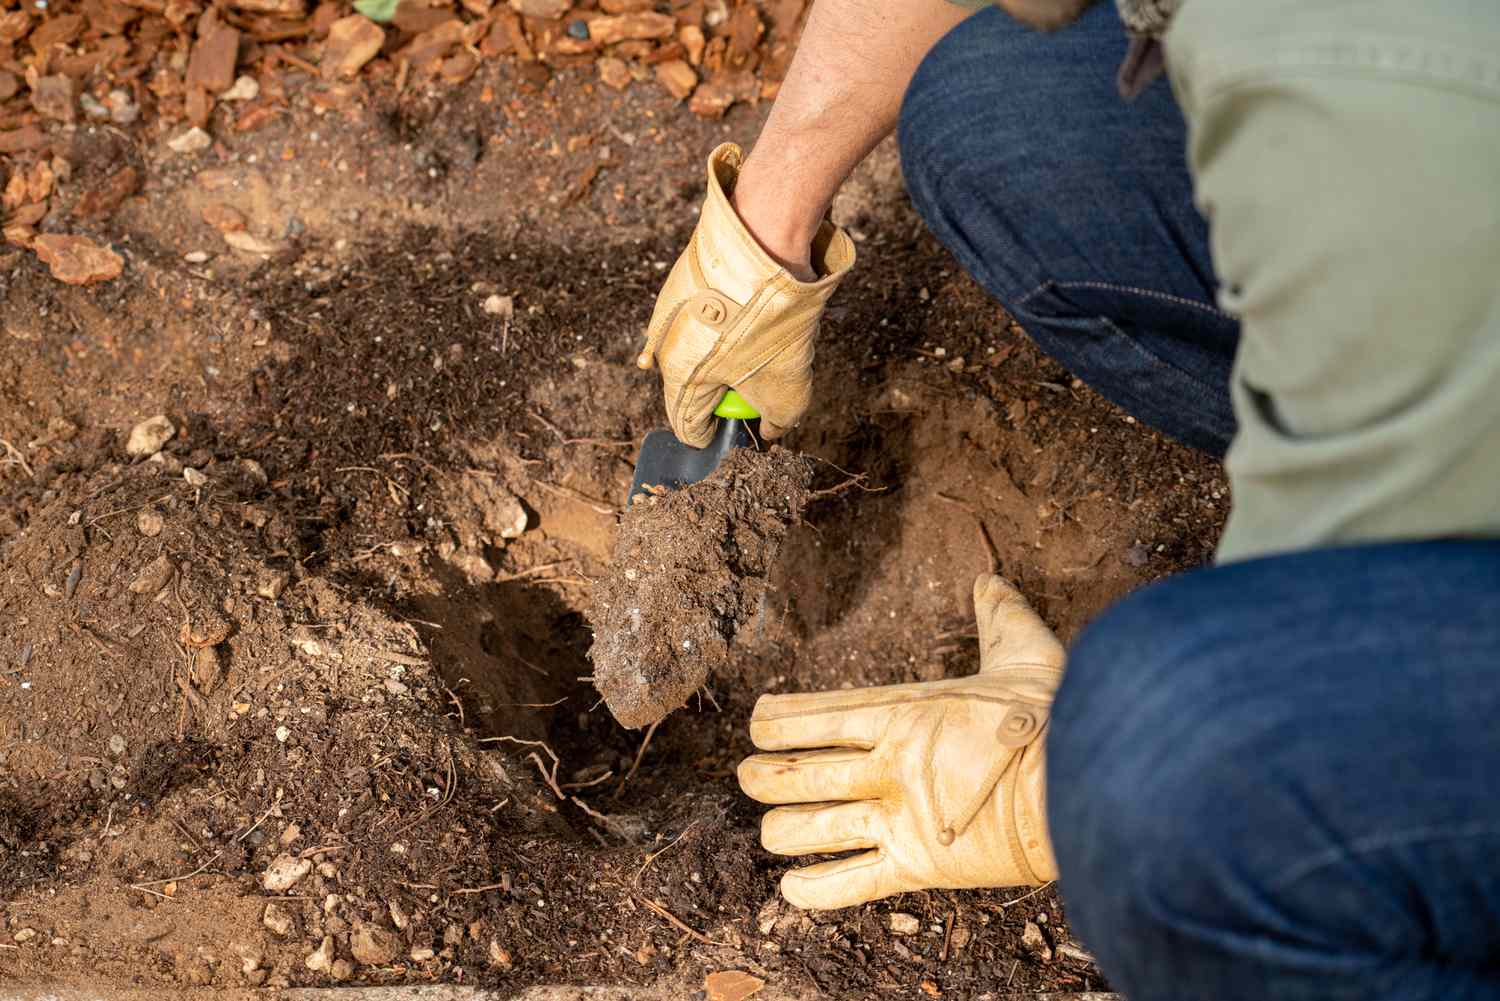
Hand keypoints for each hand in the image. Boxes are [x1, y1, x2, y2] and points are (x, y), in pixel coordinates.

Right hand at [636, 143, 854, 447]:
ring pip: (705, 347)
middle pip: (697, 386)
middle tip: (767, 374)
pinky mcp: (685, 278)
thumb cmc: (770, 319)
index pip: (688, 427)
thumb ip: (778, 420)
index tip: (745, 424)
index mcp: (679, 378)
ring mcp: (671, 308)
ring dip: (735, 350)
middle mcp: (664, 345)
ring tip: (769, 331)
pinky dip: (732, 316)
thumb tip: (772, 429)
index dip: (718, 434)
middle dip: (731, 388)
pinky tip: (759, 303)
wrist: (764, 234)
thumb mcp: (788, 387)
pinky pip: (710, 314)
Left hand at [737, 575, 1064, 908]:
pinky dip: (813, 890)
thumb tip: (992, 581)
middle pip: (797, 773)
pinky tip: (791, 888)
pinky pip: (848, 883)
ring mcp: (897, 816)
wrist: (1083, 780)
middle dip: (761, 777)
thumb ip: (1000, 617)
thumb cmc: (1052, 714)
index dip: (776, 723)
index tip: (756, 726)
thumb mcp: (1024, 650)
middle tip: (748, 778)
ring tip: (769, 831)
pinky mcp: (916, 865)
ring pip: (808, 828)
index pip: (814, 715)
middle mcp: (886, 765)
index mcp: (901, 712)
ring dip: (780, 830)